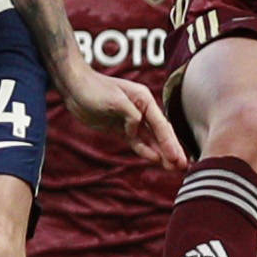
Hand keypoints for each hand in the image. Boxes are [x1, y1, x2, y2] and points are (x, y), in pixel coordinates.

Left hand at [61, 67, 180, 168]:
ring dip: (161, 153)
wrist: (74, 87)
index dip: (170, 143)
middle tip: (183, 166)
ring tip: (173, 168)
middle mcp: (142, 110)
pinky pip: (137, 142)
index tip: (178, 157)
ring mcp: (131, 120)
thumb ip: (130, 115)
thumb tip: (137, 127)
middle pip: (160, 133)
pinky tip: (156, 159)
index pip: (161, 125)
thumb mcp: (114, 99)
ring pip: (150, 139)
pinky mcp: (121, 129)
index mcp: (144, 99)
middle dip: (171, 150)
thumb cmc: (94, 88)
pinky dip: (145, 150)